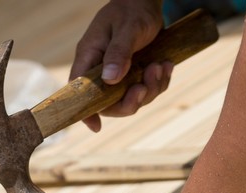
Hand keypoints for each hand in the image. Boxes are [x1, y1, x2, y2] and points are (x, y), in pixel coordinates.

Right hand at [70, 0, 172, 131]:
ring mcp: (121, 74)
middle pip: (111, 103)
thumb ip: (118, 53)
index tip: (96, 127)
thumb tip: (109, 79)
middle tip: (145, 86)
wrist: (147, 2)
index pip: (79, 90)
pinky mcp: (137, 74)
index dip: (86, 111)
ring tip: (160, 66)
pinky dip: (160, 82)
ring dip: (151, 88)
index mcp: (90, 57)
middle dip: (132, 101)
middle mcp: (103, 69)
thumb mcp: (127, 29)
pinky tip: (166, 65)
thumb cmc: (132, 11)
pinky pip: (149, 89)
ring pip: (135, 98)